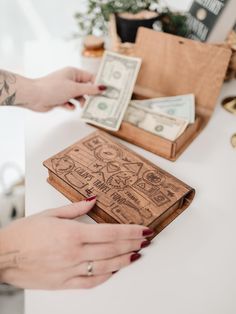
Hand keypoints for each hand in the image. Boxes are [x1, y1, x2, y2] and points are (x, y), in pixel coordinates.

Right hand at [0, 197, 151, 289]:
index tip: (144, 230)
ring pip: (106, 266)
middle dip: (133, 243)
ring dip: (124, 260)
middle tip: (146, 239)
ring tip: (137, 253)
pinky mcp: (63, 283)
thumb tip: (93, 200)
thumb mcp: (50, 214)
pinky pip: (90, 282)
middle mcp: (74, 254)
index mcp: (72, 234)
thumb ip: (75, 208)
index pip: (111, 233)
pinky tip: (115, 270)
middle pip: (112, 249)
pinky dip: (105, 276)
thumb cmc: (23, 234)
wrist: (2, 256)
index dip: (131, 231)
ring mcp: (70, 271)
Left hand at [25, 67, 105, 111]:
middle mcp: (70, 80)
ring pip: (79, 97)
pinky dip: (71, 106)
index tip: (107, 92)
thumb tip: (103, 87)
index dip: (99, 84)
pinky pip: (70, 103)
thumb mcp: (74, 88)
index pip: (91, 77)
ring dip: (81, 102)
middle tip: (99, 103)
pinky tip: (69, 107)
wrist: (34, 96)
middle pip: (86, 88)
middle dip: (91, 96)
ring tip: (82, 106)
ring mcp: (65, 90)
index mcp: (73, 73)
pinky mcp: (60, 99)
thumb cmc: (53, 88)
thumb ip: (90, 89)